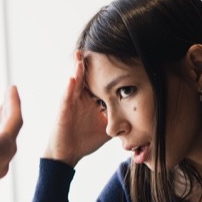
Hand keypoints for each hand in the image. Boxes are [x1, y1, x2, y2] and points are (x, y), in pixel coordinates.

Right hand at [43, 51, 110, 166]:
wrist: (67, 155)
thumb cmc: (84, 142)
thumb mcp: (106, 129)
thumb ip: (118, 120)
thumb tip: (138, 119)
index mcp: (90, 101)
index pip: (99, 81)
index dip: (105, 70)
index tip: (114, 55)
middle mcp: (80, 99)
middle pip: (86, 77)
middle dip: (89, 62)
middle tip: (95, 45)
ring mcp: (70, 103)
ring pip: (74, 82)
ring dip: (77, 69)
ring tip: (80, 55)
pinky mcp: (63, 110)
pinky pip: (66, 97)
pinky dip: (69, 87)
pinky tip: (72, 78)